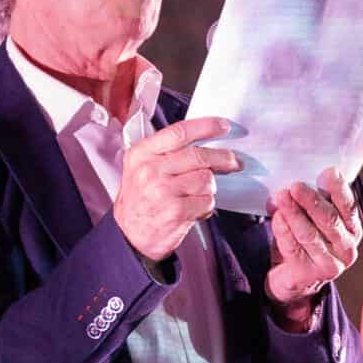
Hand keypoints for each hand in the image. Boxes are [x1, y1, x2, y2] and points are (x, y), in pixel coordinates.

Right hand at [112, 115, 240, 263]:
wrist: (129, 235)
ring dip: (209, 187)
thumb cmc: (139, 200)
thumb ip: (165, 151)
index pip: (179, 132)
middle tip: (233, 161)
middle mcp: (151, 170)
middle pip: (198, 155)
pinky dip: (206, 205)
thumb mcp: (140, 167)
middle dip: (223, 158)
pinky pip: (207, 201)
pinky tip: (195, 208)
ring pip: (206, 179)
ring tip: (198, 193)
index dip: (206, 126)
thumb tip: (203, 138)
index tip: (222, 126)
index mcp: (142, 154)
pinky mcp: (176, 211)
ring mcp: (163, 191)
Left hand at [265, 168, 360, 327]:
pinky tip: (277, 217)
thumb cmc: (305, 241)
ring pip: (310, 234)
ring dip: (294, 213)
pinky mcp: (309, 274)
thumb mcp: (313, 219)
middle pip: (330, 220)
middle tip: (296, 186)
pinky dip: (283, 230)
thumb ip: (312, 202)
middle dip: (312, 201)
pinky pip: (293, 247)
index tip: (328, 172)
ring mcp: (330, 264)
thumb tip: (298, 182)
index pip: (349, 206)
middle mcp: (346, 248)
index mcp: (351, 229)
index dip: (339, 188)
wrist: (293, 278)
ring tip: (281, 197)